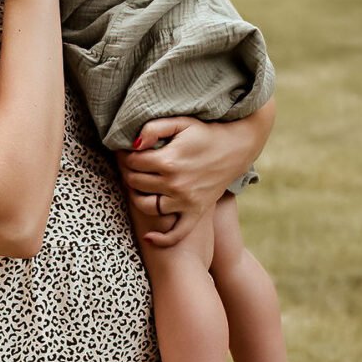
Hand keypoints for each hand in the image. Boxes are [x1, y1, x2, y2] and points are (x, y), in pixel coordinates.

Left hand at [121, 112, 267, 246]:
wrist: (237, 148)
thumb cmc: (206, 133)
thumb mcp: (181, 122)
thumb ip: (154, 128)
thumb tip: (133, 145)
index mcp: (169, 161)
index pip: (133, 162)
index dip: (124, 155)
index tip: (125, 152)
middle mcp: (175, 184)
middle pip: (136, 182)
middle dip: (128, 172)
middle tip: (129, 167)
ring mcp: (185, 201)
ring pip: (146, 206)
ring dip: (136, 197)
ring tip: (137, 186)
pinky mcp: (196, 212)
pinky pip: (176, 233)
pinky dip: (161, 238)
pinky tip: (148, 236)